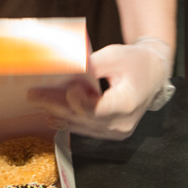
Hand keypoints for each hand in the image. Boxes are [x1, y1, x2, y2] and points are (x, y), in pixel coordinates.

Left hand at [31, 37, 174, 139]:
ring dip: (58, 113)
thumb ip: (91, 65)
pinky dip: (68, 119)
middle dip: (56, 105)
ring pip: (81, 124)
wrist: (153, 73)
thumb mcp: (115, 56)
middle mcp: (122, 123)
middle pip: (83, 117)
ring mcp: (116, 131)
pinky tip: (51, 115)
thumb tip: (64, 67)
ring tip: (38, 101)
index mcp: (127, 103)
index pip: (97, 109)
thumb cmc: (136, 62)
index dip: (78, 102)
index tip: (68, 87)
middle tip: (34, 95)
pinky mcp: (109, 132)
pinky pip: (85, 128)